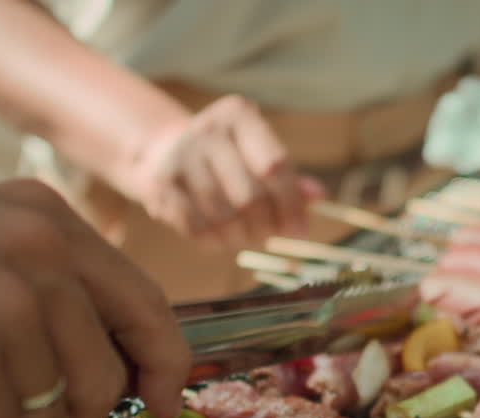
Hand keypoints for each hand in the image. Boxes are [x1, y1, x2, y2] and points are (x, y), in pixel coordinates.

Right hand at [129, 95, 323, 248]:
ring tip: (245, 236)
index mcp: (239, 114)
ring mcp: (180, 155)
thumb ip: (292, 178)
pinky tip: (220, 238)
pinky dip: (215, 242)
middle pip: (251, 197)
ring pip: (225, 217)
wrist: (164, 153)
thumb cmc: (229, 160)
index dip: (292, 205)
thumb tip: (319, 197)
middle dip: (266, 226)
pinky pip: (197, 228)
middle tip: (269, 235)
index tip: (300, 230)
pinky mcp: (160, 183)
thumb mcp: (261, 156)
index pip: (275, 166)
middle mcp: (207, 129)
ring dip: (241, 237)